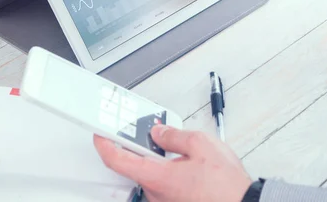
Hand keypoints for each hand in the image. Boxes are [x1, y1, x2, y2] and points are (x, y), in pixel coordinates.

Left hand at [94, 126, 251, 201]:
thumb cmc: (226, 186)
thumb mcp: (201, 145)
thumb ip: (174, 136)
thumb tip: (159, 132)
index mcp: (157, 177)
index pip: (117, 160)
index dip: (104, 144)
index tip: (100, 135)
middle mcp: (156, 195)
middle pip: (139, 167)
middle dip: (149, 151)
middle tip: (162, 139)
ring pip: (155, 178)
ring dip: (165, 166)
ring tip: (191, 160)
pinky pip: (166, 189)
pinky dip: (174, 177)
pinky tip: (194, 173)